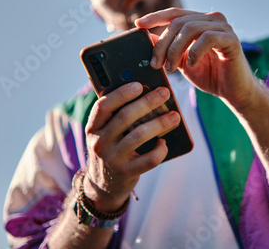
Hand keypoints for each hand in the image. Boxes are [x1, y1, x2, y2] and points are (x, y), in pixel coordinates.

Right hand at [83, 82, 180, 210]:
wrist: (105, 184)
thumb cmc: (112, 148)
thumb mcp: (105, 132)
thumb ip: (117, 115)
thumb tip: (146, 91)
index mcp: (93, 127)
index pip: (103, 106)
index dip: (121, 94)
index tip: (139, 84)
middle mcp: (99, 142)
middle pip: (125, 117)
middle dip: (147, 102)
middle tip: (165, 93)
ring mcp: (112, 158)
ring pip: (139, 135)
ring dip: (160, 123)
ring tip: (175, 116)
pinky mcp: (127, 172)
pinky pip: (148, 159)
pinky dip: (160, 150)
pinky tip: (164, 143)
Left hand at [135, 8, 255, 108]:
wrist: (234, 92)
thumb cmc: (210, 76)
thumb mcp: (182, 61)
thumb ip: (168, 48)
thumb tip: (146, 37)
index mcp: (200, 21)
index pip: (175, 13)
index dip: (155, 17)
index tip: (138, 25)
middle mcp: (212, 19)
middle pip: (178, 22)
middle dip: (163, 44)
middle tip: (156, 64)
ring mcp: (223, 27)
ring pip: (190, 28)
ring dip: (175, 50)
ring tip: (171, 68)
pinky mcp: (231, 39)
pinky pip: (207, 38)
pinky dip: (194, 52)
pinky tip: (191, 65)